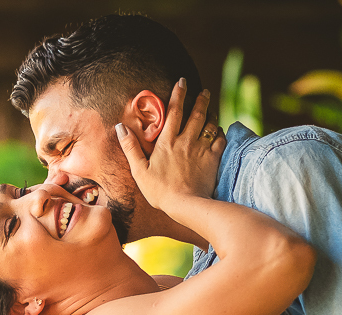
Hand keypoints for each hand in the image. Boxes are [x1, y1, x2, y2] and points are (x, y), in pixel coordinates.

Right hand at [115, 80, 225, 212]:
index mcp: (167, 142)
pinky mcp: (213, 160)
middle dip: (201, 100)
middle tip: (205, 91)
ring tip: (212, 109)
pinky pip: (220, 141)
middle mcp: (186, 141)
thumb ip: (130, 148)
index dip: (178, 94)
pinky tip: (220, 131)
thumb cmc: (160, 191)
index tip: (182, 82)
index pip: (174, 111)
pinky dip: (221, 133)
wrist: (186, 205)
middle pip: (196, 114)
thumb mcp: (139, 171)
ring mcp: (201, 150)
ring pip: (210, 126)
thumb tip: (120, 128)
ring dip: (212, 115)